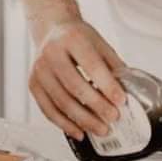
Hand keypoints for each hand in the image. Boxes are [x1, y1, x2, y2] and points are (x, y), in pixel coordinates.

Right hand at [29, 19, 126, 140]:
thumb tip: (128, 89)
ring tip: (101, 128)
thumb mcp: (99, 43)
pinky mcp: (33, 84)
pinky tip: (79, 131)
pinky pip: (48, 109)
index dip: (107, 85)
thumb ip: (113, 64)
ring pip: (61, 101)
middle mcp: (52, 53)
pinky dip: (65, 124)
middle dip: (96, 105)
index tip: (121, 100)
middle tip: (113, 117)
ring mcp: (39, 70)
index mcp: (72, 38)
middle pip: (75, 85)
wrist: (53, 30)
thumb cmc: (78, 37)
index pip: (91, 65)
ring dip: (83, 120)